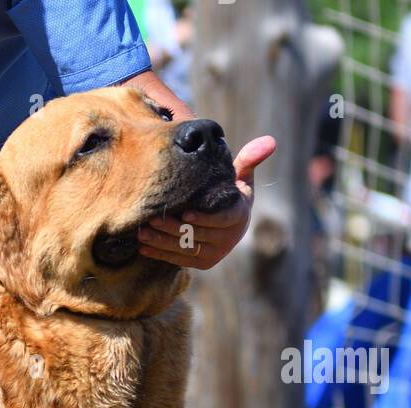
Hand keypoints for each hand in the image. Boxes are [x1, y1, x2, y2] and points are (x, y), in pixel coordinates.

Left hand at [138, 135, 276, 269]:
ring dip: (161, 241)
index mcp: (238, 216)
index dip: (204, 218)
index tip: (185, 212)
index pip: (222, 220)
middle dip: (172, 228)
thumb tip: (269, 141)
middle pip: (198, 235)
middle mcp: (228, 239)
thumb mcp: (242, 177)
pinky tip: (143, 247)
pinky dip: (159, 254)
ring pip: (185, 249)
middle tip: (151, 218)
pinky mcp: (202, 264)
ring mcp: (215, 254)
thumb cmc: (230, 193)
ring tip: (142, 232)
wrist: (228, 223)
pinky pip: (178, 260)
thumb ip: (249, 160)